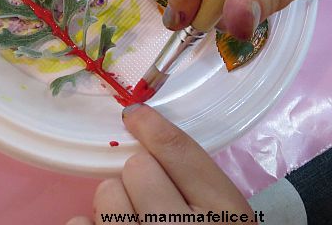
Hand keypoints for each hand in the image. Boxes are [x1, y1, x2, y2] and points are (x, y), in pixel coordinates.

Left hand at [67, 104, 252, 224]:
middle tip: (151, 203)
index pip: (182, 154)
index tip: (136, 117)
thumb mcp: (224, 224)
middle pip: (137, 168)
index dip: (154, 128)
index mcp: (225, 217)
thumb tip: (143, 139)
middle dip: (139, 180)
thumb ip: (198, 189)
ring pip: (107, 193)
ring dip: (115, 205)